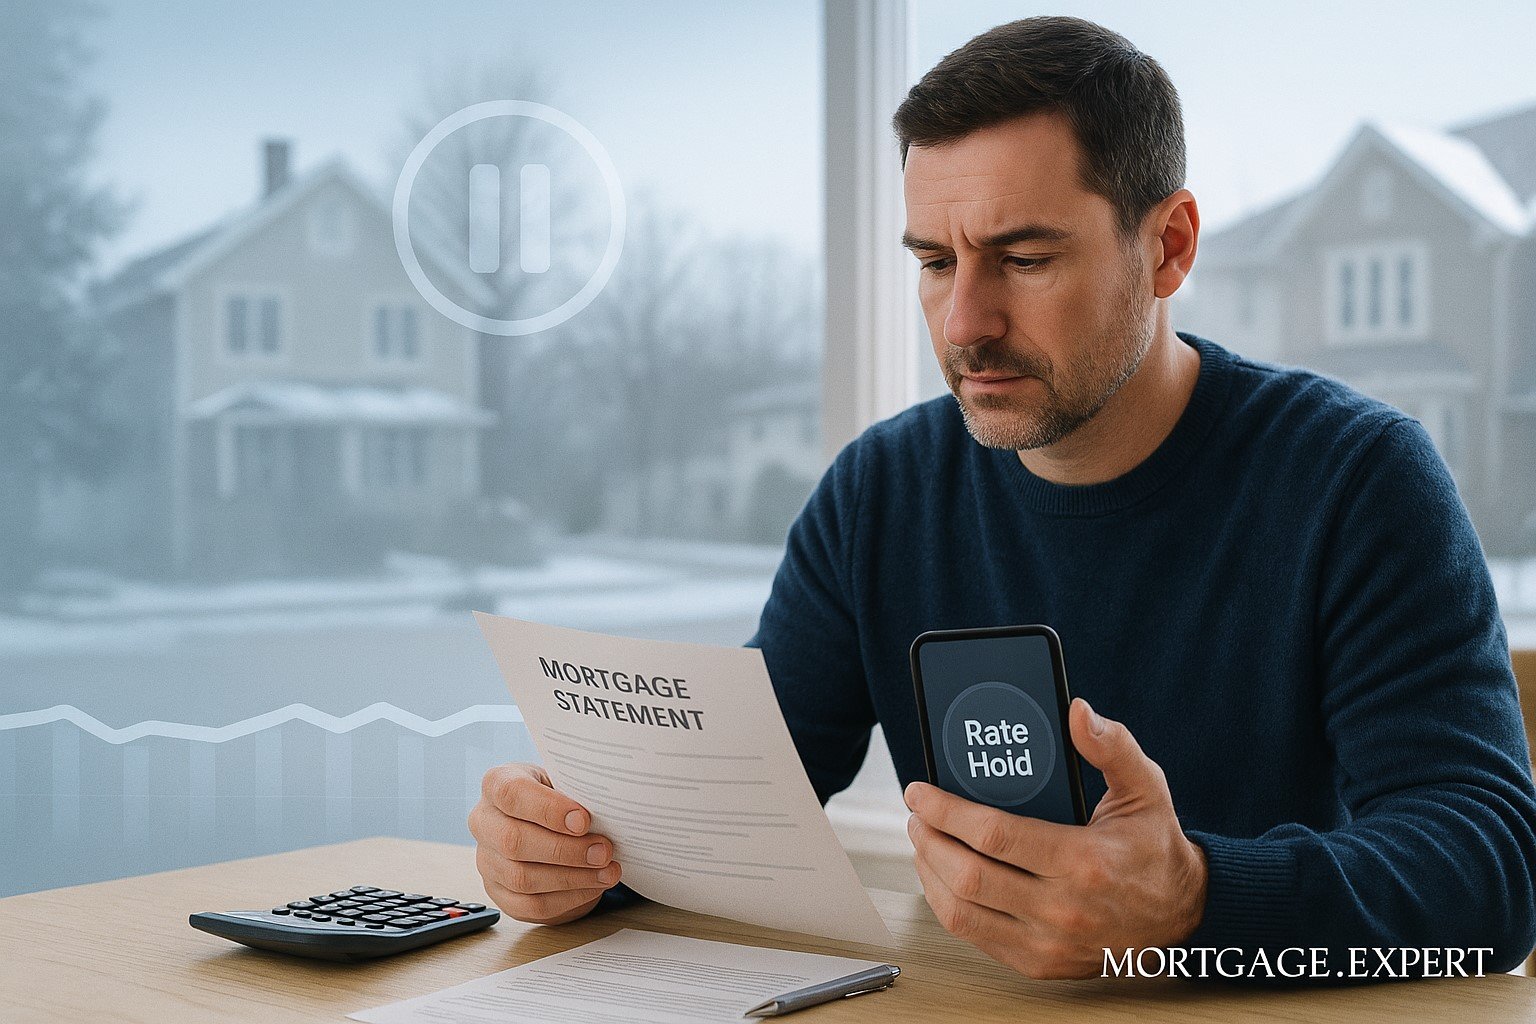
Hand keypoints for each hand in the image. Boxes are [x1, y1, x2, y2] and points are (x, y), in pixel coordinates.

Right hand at [469, 762, 622, 924]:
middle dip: (565, 850)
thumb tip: (605, 812)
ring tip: (607, 871)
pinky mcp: (499, 893)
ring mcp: (487, 861)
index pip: (511, 794)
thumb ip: (576, 792)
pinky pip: (531, 905)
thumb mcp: (565, 782)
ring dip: (572, 878)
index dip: (548, 809)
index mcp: (497, 784)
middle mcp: (484, 822)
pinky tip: (593, 887)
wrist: (549, 824)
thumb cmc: (559, 798)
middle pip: (514, 841)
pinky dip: (568, 898)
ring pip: (522, 878)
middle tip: (603, 851)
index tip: (584, 821)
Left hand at [905, 697, 1207, 978]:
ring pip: (962, 911)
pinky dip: (946, 903)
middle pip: (968, 876)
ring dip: (929, 871)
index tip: (919, 791)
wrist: (1184, 913)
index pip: (994, 836)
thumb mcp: (1145, 786)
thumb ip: (1111, 746)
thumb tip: (1076, 711)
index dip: (946, 810)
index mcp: (1084, 862)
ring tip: (923, 839)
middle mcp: (1063, 910)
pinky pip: (975, 936)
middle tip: (917, 813)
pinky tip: (941, 875)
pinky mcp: (1039, 963)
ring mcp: (1049, 943)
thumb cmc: (1155, 845)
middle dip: (929, 838)